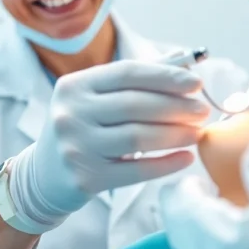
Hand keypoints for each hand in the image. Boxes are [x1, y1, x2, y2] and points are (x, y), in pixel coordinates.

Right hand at [9, 60, 210, 229]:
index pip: (127, 73)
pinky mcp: (86, 178)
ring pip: (138, 138)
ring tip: (197, 133)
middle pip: (135, 105)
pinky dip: (166, 164)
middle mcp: (71, 113)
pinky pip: (136, 171)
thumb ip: (134, 84)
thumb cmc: (83, 129)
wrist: (45, 175)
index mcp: (75, 86)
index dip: (165, 77)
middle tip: (203, 111)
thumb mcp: (96, 99)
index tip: (196, 83)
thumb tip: (184, 70)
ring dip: (175, 135)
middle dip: (176, 107)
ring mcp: (76, 147)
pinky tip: (185, 158)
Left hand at [157, 134, 248, 248]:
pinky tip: (222, 236)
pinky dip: (194, 235)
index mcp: (210, 229)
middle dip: (187, 197)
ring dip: (189, 216)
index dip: (195, 182)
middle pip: (168, 211)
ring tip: (220, 215)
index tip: (214, 184)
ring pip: (173, 230)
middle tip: (214, 196)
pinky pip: (185, 248)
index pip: (178, 193)